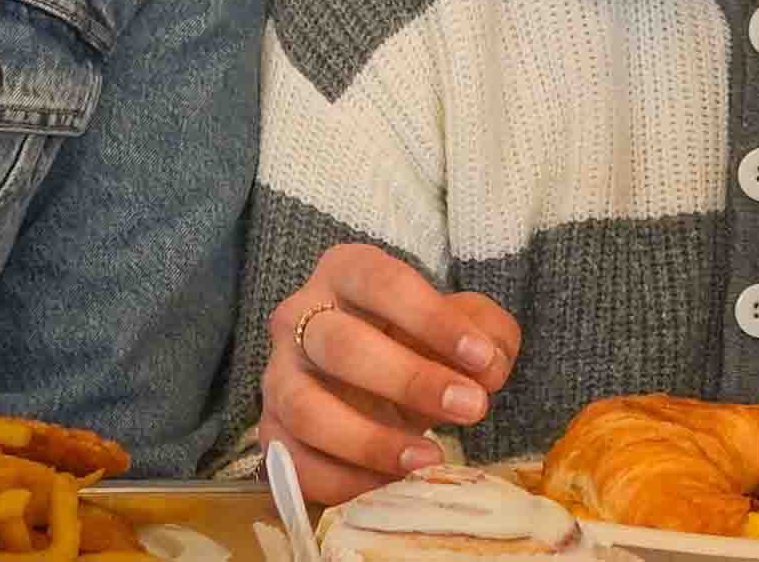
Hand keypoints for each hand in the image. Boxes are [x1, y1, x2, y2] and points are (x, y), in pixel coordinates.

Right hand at [260, 243, 526, 505]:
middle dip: (410, 380)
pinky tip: (392, 486)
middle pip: (341, 345)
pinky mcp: (270, 431)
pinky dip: (343, 482)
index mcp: (346, 273)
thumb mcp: (457, 325)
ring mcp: (277, 376)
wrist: (369, 380)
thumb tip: (488, 368)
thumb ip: (486, 334)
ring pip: (305, 410)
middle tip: (471, 407)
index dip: (433, 320)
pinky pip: (292, 463)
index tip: (481, 357)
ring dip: (370, 441)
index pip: (383, 283)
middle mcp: (299, 318)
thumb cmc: (415, 342)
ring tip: (429, 459)